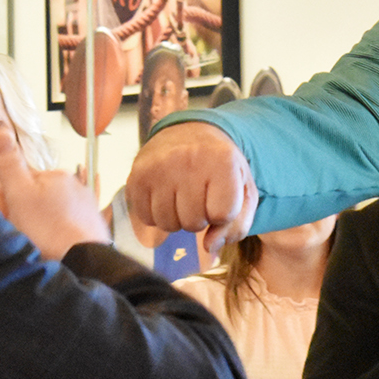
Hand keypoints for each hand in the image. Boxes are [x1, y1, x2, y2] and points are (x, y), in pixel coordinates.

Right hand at [0, 155, 109, 260]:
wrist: (83, 259)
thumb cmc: (50, 230)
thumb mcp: (19, 194)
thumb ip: (9, 165)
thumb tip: (0, 134)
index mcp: (56, 175)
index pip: (24, 179)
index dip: (11, 196)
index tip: (8, 211)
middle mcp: (76, 185)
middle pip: (40, 195)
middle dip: (28, 210)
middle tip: (24, 229)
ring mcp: (86, 205)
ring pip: (55, 210)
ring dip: (44, 222)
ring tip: (40, 239)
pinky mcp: (92, 225)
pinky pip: (70, 223)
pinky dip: (61, 230)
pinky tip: (55, 239)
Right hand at [125, 121, 257, 252]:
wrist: (186, 132)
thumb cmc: (219, 166)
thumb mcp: (242, 189)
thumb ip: (238, 224)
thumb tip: (210, 247)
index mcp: (223, 160)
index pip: (223, 215)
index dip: (222, 215)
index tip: (220, 197)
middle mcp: (188, 160)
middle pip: (193, 223)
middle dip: (199, 217)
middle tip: (199, 196)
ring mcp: (159, 168)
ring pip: (168, 224)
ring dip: (177, 219)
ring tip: (182, 197)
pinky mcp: (136, 176)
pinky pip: (146, 218)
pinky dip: (157, 214)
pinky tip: (164, 196)